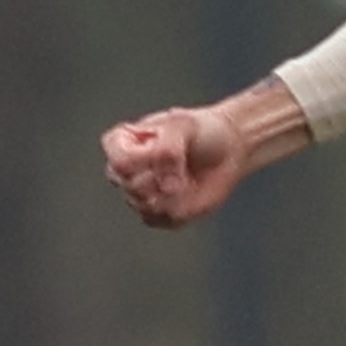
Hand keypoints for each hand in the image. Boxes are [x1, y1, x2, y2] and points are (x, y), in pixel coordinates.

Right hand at [104, 85, 297, 229]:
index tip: (165, 147)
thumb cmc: (201, 132)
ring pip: (145, 206)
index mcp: (122, 142)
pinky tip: (188, 191)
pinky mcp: (157, 214)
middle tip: (182, 162)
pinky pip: (160, 220)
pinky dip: (179, 208)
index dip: (146, 159)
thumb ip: (167, 149)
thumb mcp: (183, 125)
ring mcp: (139, 195)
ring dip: (172, 193)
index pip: (119, 161)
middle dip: (163, 176)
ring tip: (185, 176)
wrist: (226, 149)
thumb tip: (166, 186)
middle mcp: (125, 171)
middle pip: (131, 186)